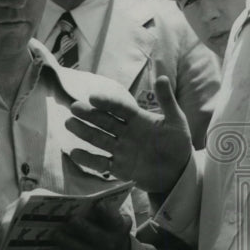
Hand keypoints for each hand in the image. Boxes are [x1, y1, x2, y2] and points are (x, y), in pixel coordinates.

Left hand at [43, 199, 133, 249]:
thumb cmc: (111, 230)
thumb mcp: (118, 220)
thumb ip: (109, 211)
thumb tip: (90, 200)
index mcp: (116, 228)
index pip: (113, 219)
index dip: (106, 212)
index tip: (98, 205)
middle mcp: (105, 242)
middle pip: (93, 235)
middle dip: (82, 227)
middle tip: (71, 219)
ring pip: (76, 248)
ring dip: (65, 241)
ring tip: (55, 233)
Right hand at [66, 75, 192, 192]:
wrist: (180, 172)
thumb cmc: (178, 143)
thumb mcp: (176, 121)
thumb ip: (167, 101)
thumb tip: (161, 77)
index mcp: (138, 119)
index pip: (120, 108)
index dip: (108, 103)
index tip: (94, 98)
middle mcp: (126, 133)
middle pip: (105, 122)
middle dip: (90, 115)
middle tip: (74, 107)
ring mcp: (122, 150)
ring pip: (100, 139)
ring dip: (85, 132)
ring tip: (69, 124)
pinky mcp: (120, 168)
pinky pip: (101, 163)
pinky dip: (89, 159)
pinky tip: (74, 152)